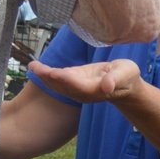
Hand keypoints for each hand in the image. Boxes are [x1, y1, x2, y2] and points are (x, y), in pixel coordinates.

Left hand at [29, 56, 143, 105]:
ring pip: (57, 84)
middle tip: (35, 67)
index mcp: (95, 89)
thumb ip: (116, 79)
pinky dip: (46, 74)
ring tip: (32, 66)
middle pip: (63, 86)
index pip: (78, 85)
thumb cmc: (127, 76)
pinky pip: (58, 80)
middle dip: (48, 77)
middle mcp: (83, 92)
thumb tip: (107, 86)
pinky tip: (36, 67)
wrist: (125, 85)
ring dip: (44, 76)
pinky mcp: (74, 82)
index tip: (53, 72)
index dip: (65, 79)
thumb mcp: (126, 73)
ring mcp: (77, 89)